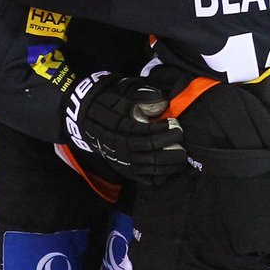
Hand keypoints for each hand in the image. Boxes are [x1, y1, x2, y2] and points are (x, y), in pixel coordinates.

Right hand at [64, 72, 187, 183]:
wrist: (87, 116)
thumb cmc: (112, 100)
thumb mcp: (125, 90)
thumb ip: (145, 95)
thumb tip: (164, 102)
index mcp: (121, 128)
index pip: (146, 133)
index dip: (163, 130)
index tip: (174, 123)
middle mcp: (121, 147)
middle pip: (151, 152)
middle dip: (170, 146)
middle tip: (181, 137)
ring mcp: (122, 161)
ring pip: (149, 168)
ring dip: (169, 164)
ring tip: (182, 156)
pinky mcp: (123, 168)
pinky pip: (142, 178)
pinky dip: (157, 177)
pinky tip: (169, 171)